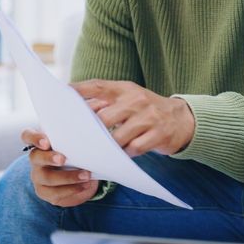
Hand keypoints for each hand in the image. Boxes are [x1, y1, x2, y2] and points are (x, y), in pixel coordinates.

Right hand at [22, 128, 98, 206]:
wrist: (78, 174)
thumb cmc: (76, 151)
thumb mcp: (76, 140)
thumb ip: (80, 129)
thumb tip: (98, 117)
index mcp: (41, 142)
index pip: (27, 135)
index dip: (34, 138)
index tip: (46, 142)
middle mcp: (36, 158)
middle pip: (35, 157)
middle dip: (49, 158)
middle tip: (63, 159)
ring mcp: (38, 176)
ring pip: (47, 178)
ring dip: (68, 177)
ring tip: (86, 175)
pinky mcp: (44, 191)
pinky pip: (55, 193)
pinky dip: (72, 189)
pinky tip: (84, 185)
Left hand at [71, 79, 195, 156]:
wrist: (182, 119)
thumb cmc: (147, 110)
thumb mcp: (130, 99)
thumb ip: (107, 102)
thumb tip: (77, 110)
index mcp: (126, 89)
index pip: (98, 86)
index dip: (78, 91)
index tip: (61, 96)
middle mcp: (136, 100)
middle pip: (104, 117)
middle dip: (89, 131)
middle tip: (77, 142)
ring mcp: (149, 117)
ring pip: (118, 137)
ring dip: (107, 147)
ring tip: (98, 153)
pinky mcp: (158, 135)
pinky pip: (134, 149)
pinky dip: (124, 155)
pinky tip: (120, 157)